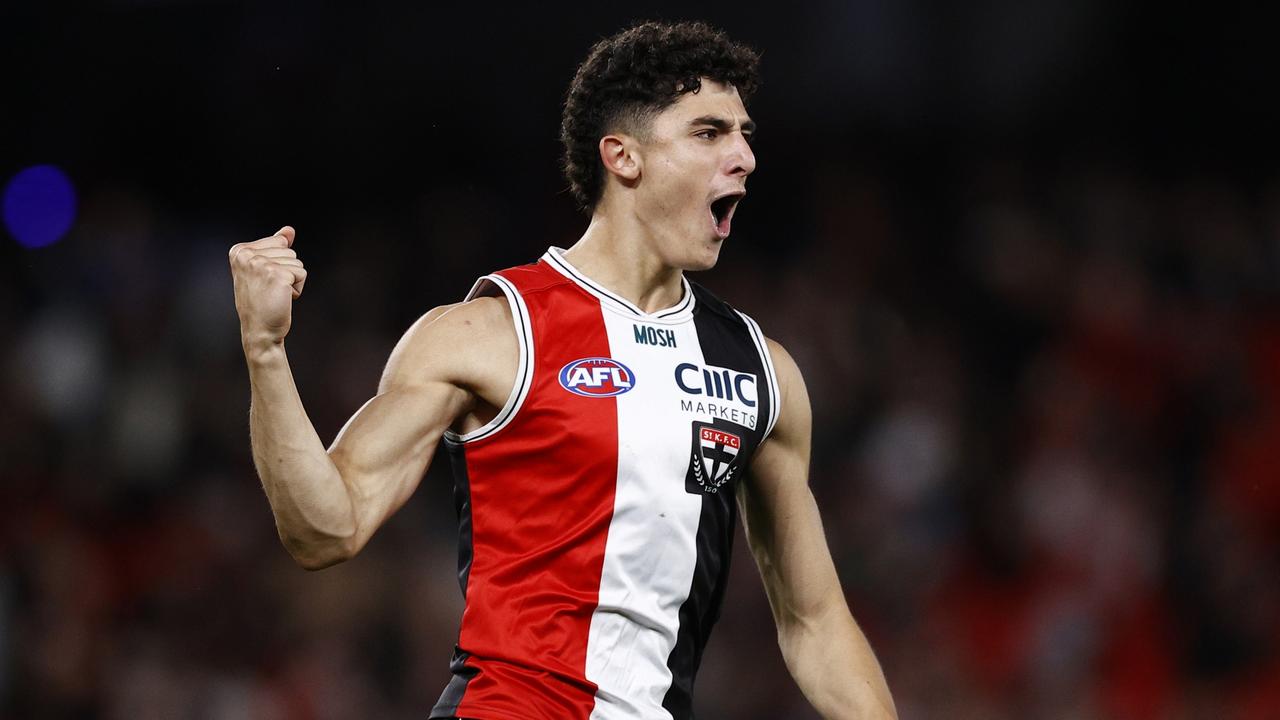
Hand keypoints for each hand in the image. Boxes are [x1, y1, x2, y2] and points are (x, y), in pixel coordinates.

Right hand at [229, 226, 307, 349]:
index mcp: (239, 250)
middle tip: (270, 290)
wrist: (260, 331)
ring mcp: (261, 264)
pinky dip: (297, 289)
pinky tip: (282, 299)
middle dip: (287, 271)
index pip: (278, 241)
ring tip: (274, 295)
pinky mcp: (277, 274)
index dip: (278, 263)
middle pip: (289, 250)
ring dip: (292, 281)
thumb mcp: (264, 270)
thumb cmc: (261, 302)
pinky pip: (302, 273)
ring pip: (297, 262)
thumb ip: (275, 246)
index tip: (262, 281)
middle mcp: (246, 255)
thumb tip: (289, 230)